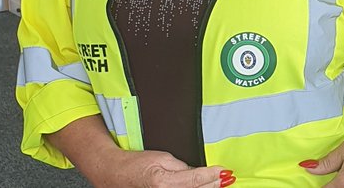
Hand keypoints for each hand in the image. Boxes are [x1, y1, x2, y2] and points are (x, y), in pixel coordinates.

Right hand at [48, 117, 233, 187]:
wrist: (115, 174)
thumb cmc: (135, 164)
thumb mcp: (161, 158)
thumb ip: (182, 167)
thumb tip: (199, 172)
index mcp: (163, 182)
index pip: (196, 180)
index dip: (213, 176)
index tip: (225, 172)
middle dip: (213, 185)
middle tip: (228, 178)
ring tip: (219, 182)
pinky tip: (205, 186)